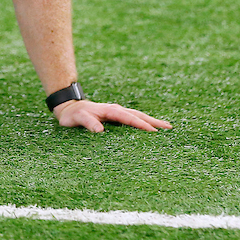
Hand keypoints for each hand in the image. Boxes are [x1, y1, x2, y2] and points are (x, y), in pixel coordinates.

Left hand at [53, 99, 171, 132]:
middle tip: (169, 128)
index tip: (154, 132)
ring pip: (138, 117)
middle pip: (139, 116)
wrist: (69, 107)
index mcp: (111, 111)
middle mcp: (117, 110)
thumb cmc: (73, 115)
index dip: (142, 125)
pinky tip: (150, 129)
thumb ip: (89, 123)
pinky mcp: (116, 117)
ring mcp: (117, 113)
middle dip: (154, 122)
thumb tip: (100, 131)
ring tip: (166, 128)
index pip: (130, 118)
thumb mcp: (78, 119)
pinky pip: (133, 120)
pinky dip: (143, 123)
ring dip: (151, 122)